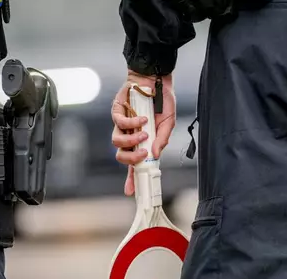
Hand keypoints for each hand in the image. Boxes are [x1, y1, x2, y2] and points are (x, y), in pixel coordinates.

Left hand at [111, 70, 175, 195]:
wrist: (156, 79)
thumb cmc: (163, 101)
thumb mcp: (169, 122)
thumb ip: (162, 139)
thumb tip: (155, 155)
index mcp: (142, 142)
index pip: (135, 164)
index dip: (132, 178)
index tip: (132, 192)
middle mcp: (130, 136)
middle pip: (121, 157)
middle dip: (131, 160)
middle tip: (143, 155)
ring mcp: (122, 125)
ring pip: (117, 143)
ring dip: (132, 141)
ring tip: (146, 134)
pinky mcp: (117, 112)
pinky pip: (120, 123)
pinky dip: (132, 123)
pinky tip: (143, 119)